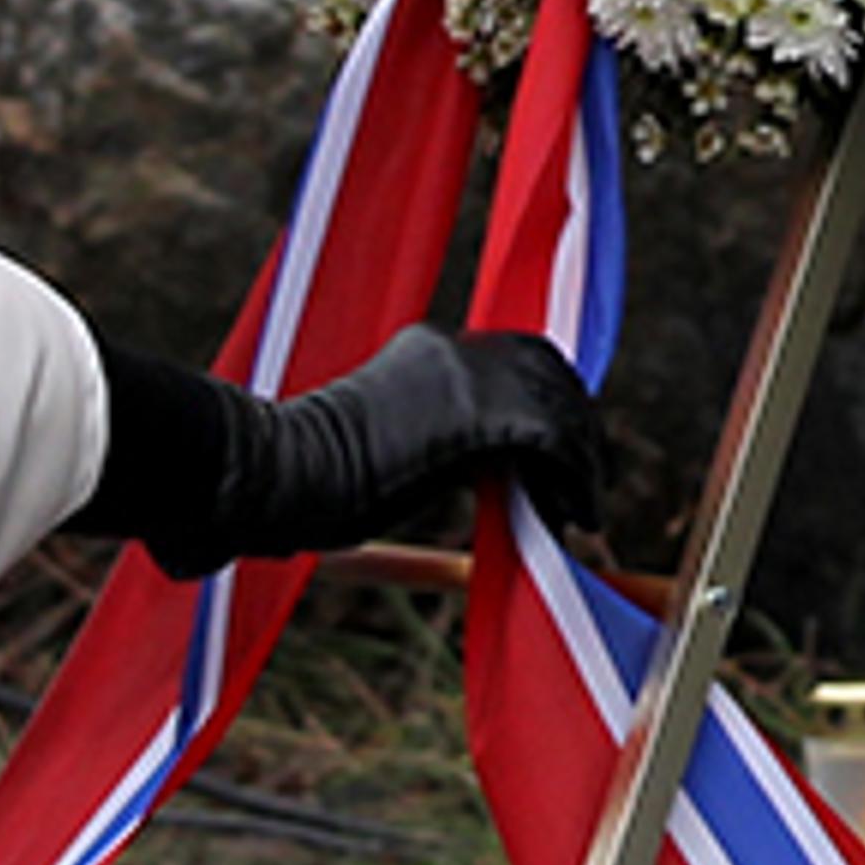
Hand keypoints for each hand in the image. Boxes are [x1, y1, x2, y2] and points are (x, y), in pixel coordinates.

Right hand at [245, 323, 603, 554]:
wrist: (282, 470)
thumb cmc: (313, 478)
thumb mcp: (391, 439)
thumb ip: (445, 440)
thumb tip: (500, 475)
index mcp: (431, 346)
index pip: (522, 359)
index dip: (553, 407)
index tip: (561, 461)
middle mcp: (456, 347)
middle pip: (552, 374)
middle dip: (578, 432)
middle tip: (582, 492)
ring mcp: (468, 375)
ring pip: (562, 408)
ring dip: (582, 464)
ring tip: (581, 514)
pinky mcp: (478, 412)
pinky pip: (555, 443)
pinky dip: (575, 482)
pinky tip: (573, 518)